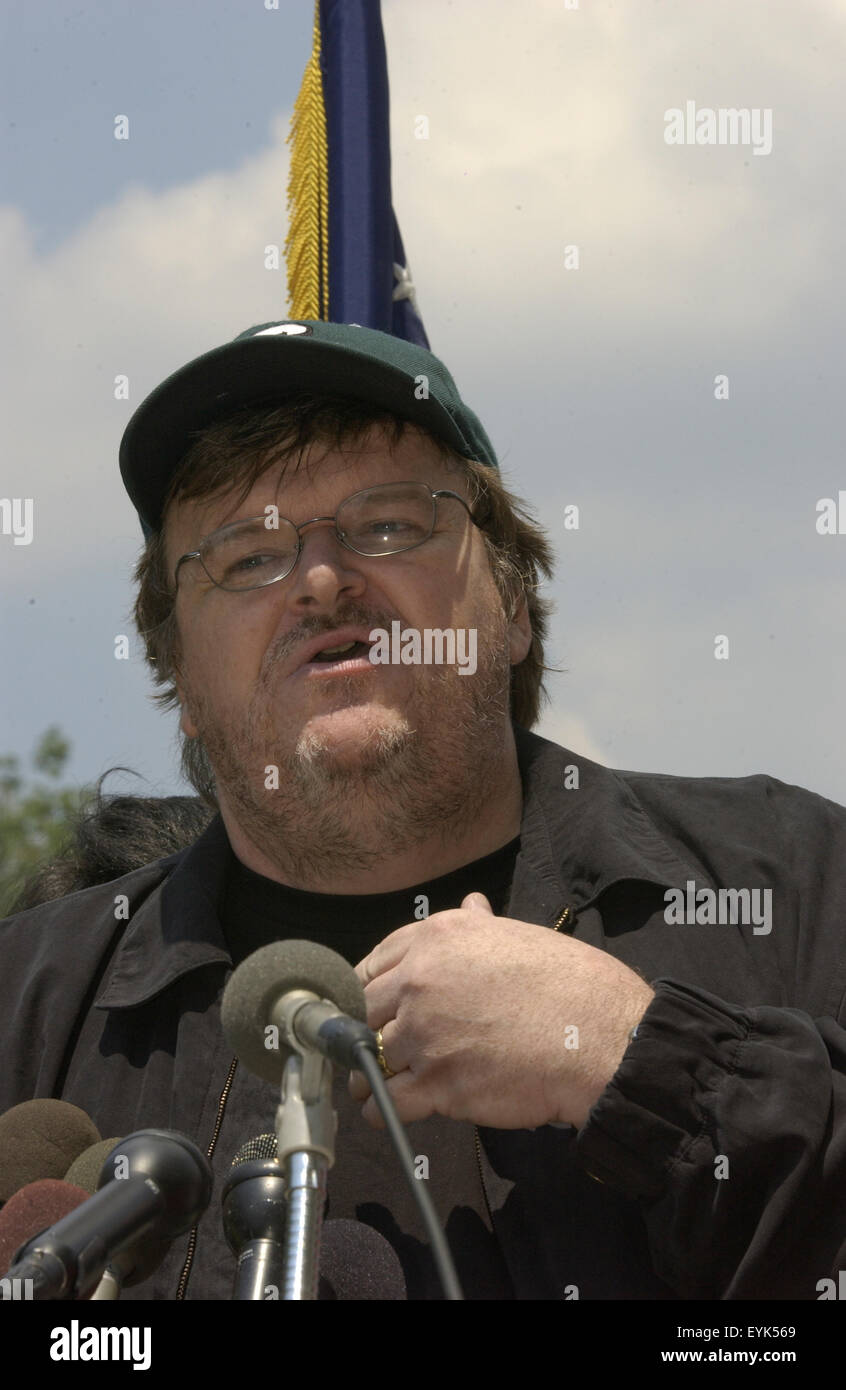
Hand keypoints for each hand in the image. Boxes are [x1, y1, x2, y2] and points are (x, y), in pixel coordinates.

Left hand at [348, 892, 653, 1129]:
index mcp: (436, 938)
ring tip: (378, 1085)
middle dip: (363, 1032)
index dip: (366, 992)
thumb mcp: (517, 935)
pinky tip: (390, 1110)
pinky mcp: (437, 1083)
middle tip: (373, 1050)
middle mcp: (420, 980)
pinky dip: (382, 1110)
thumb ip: (479, 923)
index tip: (370, 1010)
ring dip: (370, 1075)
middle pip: (362, 1012)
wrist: (601, 1036)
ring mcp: (425, 1033)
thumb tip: (471, 903)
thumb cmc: (569, 984)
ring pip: (370, 1058)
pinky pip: (386, 1102)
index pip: (370, 964)